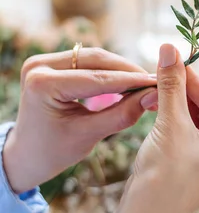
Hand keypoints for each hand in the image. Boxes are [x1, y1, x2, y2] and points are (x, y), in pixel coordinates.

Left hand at [3, 48, 158, 193]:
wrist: (25, 155)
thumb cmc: (52, 152)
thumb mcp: (89, 135)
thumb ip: (122, 115)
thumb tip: (154, 96)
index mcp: (42, 84)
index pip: (97, 79)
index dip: (131, 81)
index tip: (158, 83)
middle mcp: (39, 65)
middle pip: (96, 59)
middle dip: (128, 70)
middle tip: (155, 80)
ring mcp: (43, 60)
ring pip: (93, 56)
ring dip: (120, 68)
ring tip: (145, 81)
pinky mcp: (50, 62)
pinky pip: (86, 61)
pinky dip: (108, 70)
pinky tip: (128, 79)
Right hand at [112, 44, 198, 212]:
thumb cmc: (161, 177)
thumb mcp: (169, 124)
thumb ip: (172, 84)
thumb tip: (170, 48)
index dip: (195, 80)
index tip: (175, 59)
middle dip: (192, 93)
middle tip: (169, 74)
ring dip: (184, 105)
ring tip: (161, 90)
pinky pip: (198, 135)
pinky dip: (182, 120)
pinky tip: (163, 108)